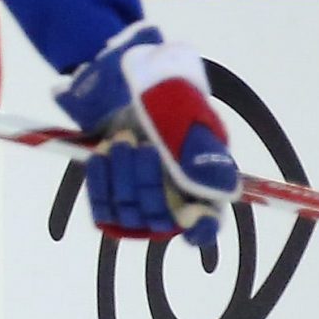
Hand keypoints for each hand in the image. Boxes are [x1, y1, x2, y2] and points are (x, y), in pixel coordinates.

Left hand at [55, 23, 241, 247]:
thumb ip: (203, 152)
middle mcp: (175, 201)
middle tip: (141, 145)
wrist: (127, 89)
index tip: (191, 221)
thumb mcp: (189, 116)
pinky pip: (102, 209)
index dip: (201, 229)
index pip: (207, 225)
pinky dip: (100, 183)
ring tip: (122, 140)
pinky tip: (101, 156)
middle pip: (161, 219)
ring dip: (122, 176)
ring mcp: (141, 202)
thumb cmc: (168, 100)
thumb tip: (218, 189)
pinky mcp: (112, 198)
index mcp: (206, 185)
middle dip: (148, 182)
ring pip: (130, 214)